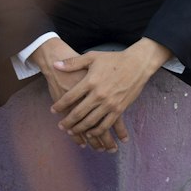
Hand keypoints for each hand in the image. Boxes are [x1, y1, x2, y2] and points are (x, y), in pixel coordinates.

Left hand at [29, 37, 121, 151]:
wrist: (137, 64)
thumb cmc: (113, 59)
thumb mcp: (92, 57)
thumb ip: (72, 63)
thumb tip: (55, 64)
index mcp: (90, 81)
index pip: (69, 97)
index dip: (59, 106)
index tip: (53, 110)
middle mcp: (98, 94)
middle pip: (78, 113)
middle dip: (67, 121)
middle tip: (61, 126)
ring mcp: (109, 103)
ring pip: (90, 122)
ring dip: (80, 129)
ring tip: (72, 131)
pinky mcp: (119, 109)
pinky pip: (106, 124)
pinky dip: (96, 131)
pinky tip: (90, 133)